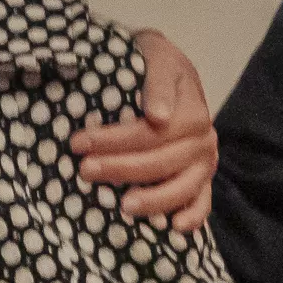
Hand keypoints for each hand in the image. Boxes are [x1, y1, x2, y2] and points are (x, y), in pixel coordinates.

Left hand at [72, 28, 217, 229]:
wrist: (165, 67)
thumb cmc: (152, 62)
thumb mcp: (155, 53)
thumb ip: (157, 80)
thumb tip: (158, 117)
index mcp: (192, 109)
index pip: (151, 132)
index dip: (114, 140)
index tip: (78, 143)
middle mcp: (202, 138)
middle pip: (161, 161)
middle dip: (121, 168)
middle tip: (84, 171)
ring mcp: (203, 161)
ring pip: (181, 187)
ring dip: (153, 200)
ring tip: (123, 206)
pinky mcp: (203, 179)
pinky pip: (202, 203)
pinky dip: (193, 217)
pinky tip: (173, 228)